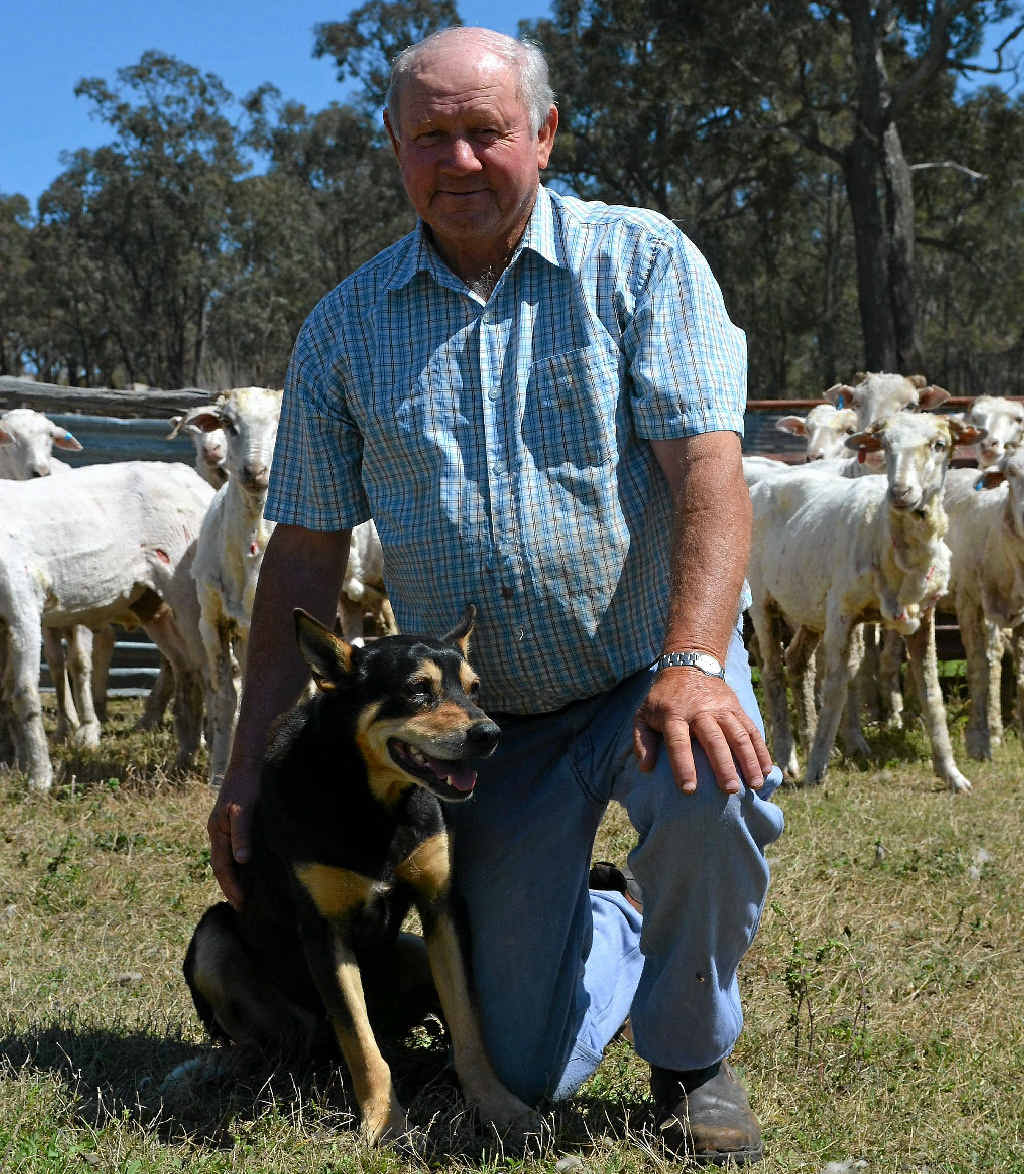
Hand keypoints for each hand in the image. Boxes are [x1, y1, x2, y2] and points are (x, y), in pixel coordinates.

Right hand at [207, 759, 260, 908]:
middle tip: (243, 906)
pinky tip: (247, 867)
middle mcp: (217, 832)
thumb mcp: (243, 810)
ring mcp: (222, 827)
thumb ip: (241, 834)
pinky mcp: (232, 822)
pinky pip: (231, 848)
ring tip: (244, 893)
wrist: (246, 764)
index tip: (242, 903)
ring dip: (233, 876)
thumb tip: (241, 861)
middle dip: (230, 887)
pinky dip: (238, 862)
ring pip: (225, 858)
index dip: (231, 886)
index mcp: (217, 832)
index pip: (222, 867)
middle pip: (220, 866)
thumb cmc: (246, 786)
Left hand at [633, 668, 772, 794]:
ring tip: (755, 785)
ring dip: (749, 760)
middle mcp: (700, 711)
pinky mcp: (737, 708)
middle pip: (714, 740)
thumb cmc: (663, 699)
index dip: (683, 766)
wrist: (689, 664)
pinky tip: (767, 770)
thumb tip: (646, 768)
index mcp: (674, 714)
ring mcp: (722, 708)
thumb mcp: (643, 714)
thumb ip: (642, 741)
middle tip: (730, 791)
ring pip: (739, 735)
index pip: (678, 742)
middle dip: (723, 766)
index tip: (689, 790)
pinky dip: (761, 750)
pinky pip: (752, 730)